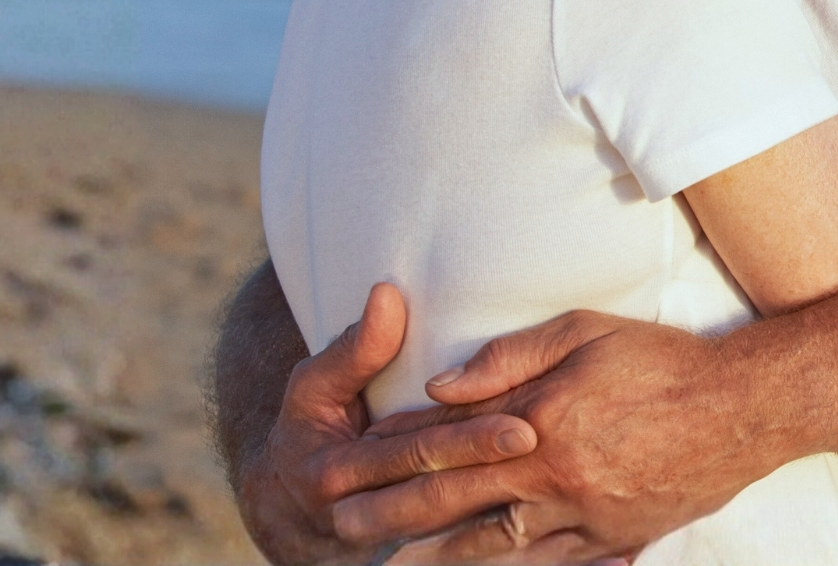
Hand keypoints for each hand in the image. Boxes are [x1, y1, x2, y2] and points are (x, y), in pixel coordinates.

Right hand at [235, 282, 542, 564]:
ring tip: (549, 484)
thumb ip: (355, 348)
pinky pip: (448, 545)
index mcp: (336, 474)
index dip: (469, 438)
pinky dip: (485, 532)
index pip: (416, 453)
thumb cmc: (310, 428)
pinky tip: (529, 519)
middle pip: (439, 494)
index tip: (522, 423)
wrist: (288, 507)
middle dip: (492, 472)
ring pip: (448, 526)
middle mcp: (358, 514)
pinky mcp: (400, 549)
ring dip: (496, 506)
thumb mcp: (315, 386)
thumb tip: (388, 295)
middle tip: (544, 445)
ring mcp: (381, 541)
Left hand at [332, 311, 783, 561]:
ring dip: (434, 557)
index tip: (353, 456)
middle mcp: (552, 472)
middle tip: (340, 527)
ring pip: (491, 544)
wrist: (743, 408)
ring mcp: (583, 513)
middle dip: (393, 512)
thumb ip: (509, 359)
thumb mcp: (585, 331)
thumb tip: (442, 386)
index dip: (399, 448)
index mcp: (540, 416)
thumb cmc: (664, 359)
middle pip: (456, 498)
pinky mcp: (612, 537)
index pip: (452, 436)